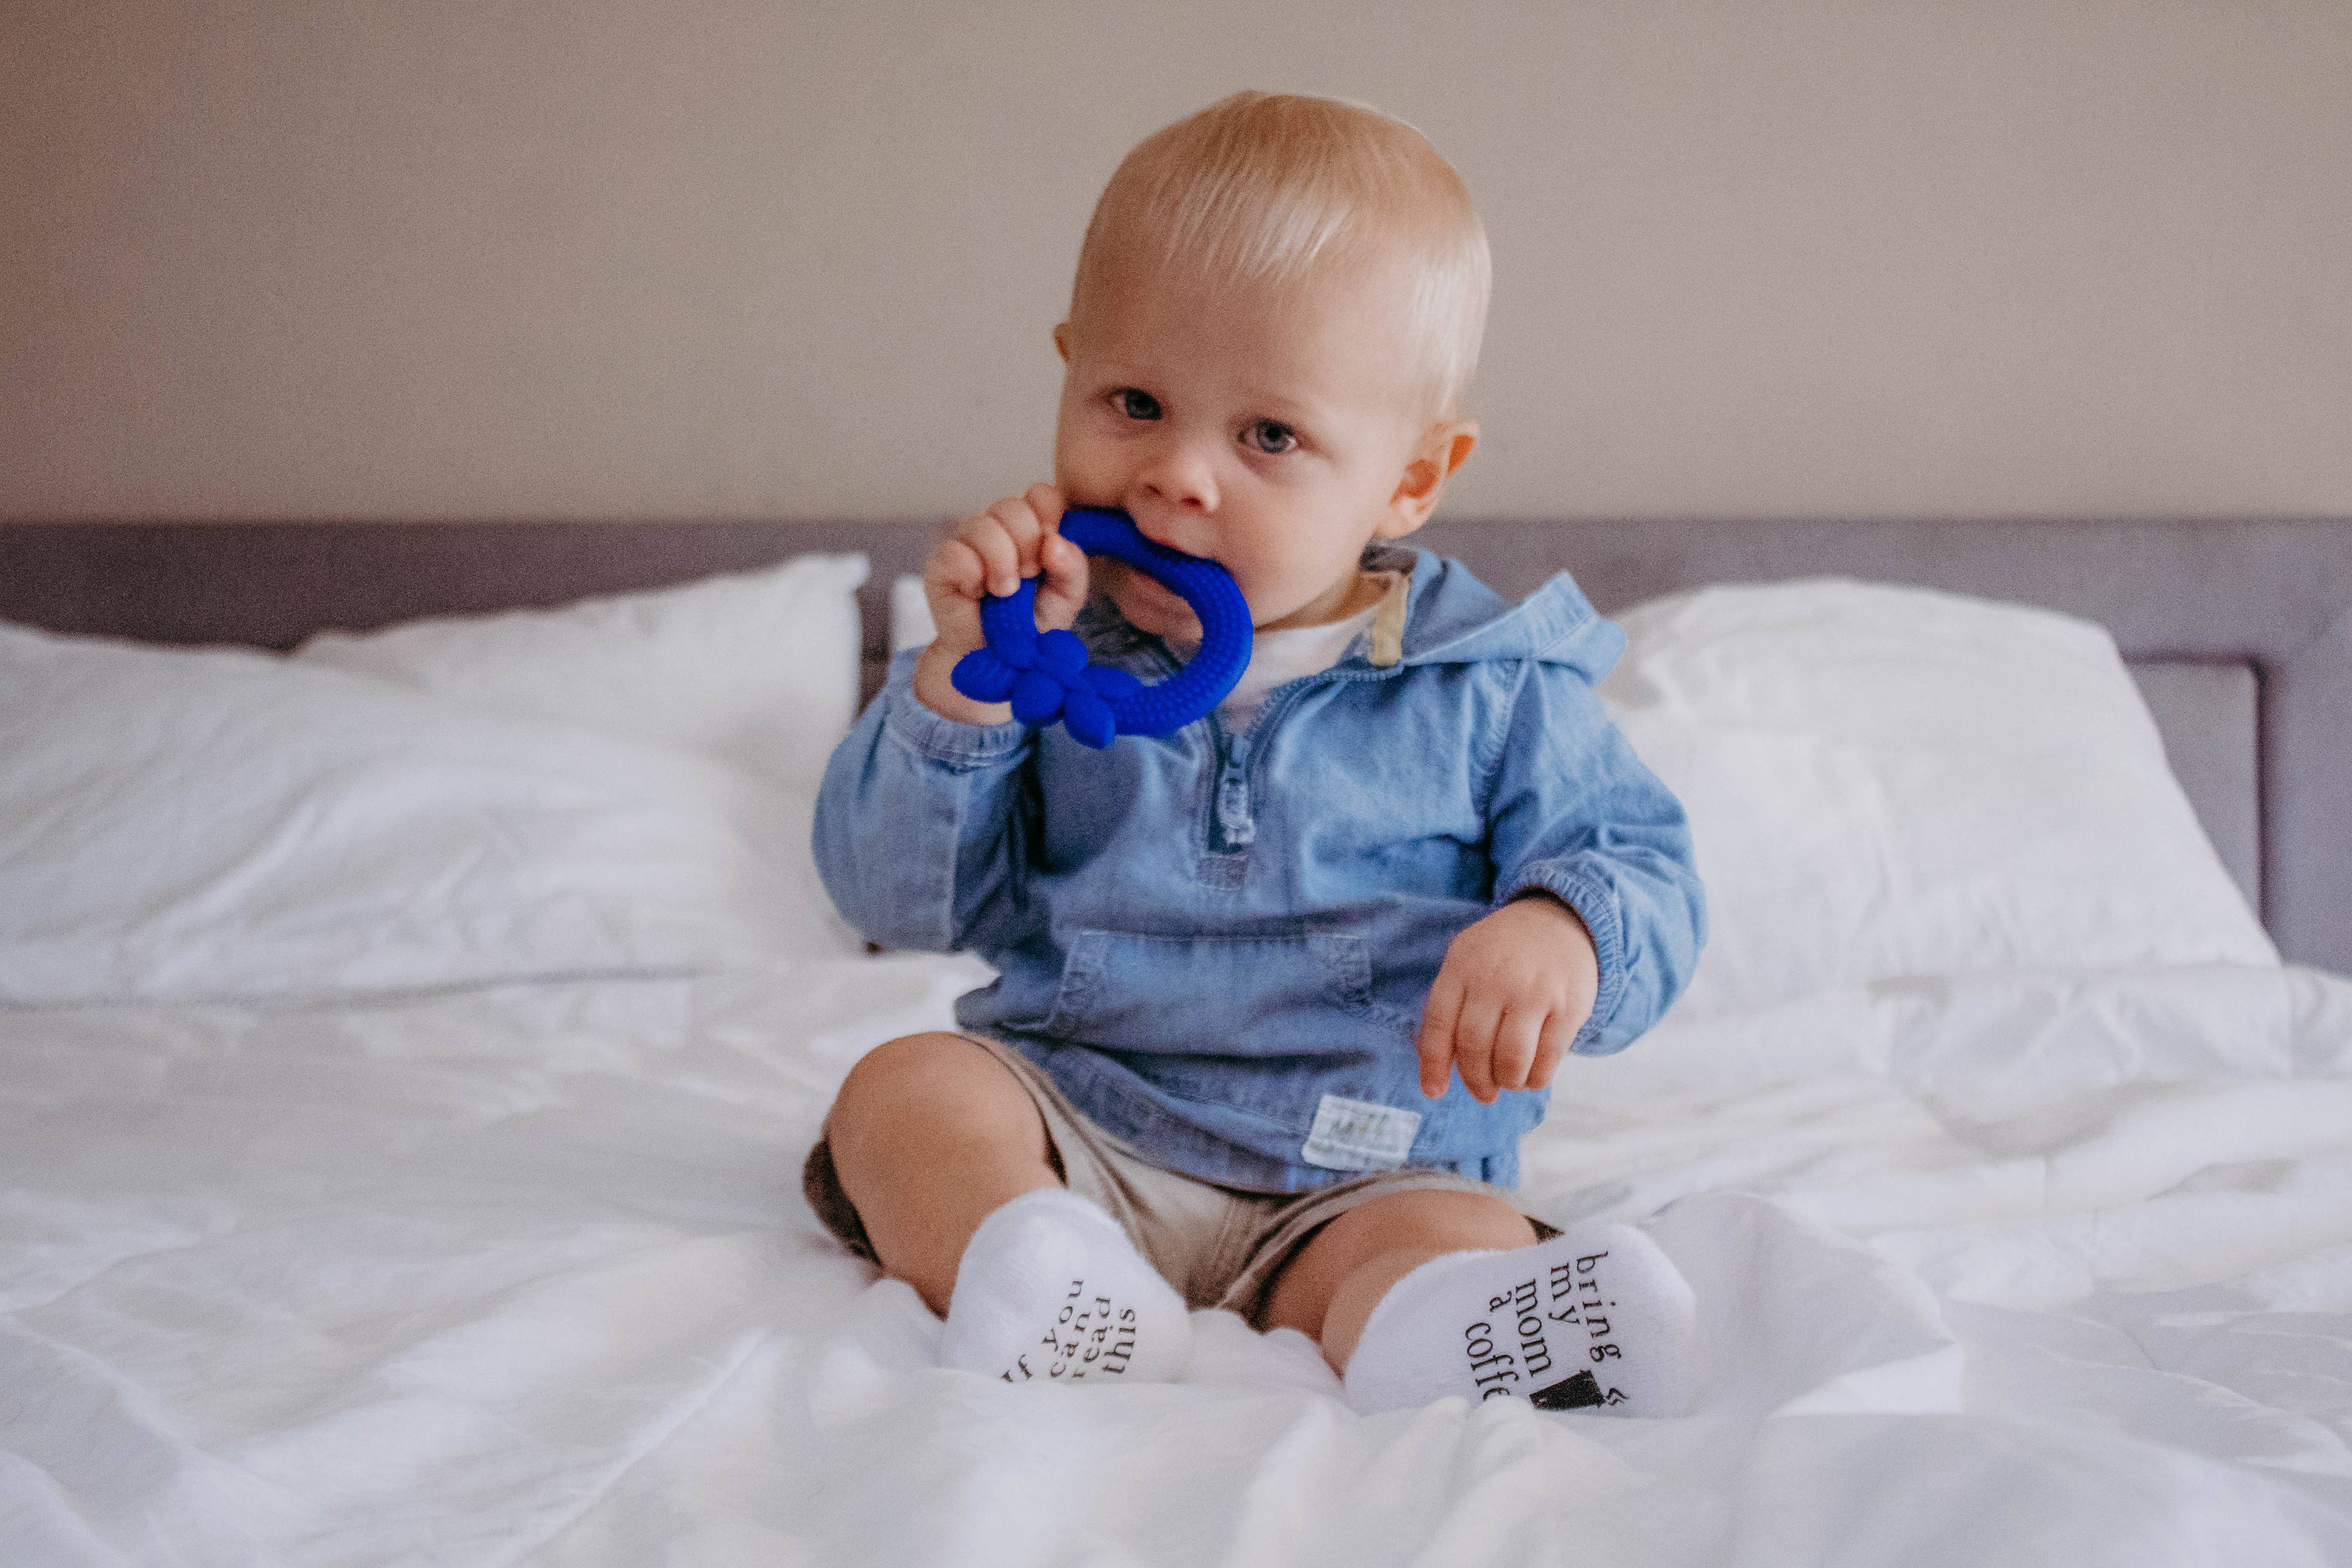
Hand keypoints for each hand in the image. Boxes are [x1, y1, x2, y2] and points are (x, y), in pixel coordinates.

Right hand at [912, 484, 1090, 722]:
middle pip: (1011, 505)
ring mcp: (967, 542)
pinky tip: (976, 594)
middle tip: (1029, 576)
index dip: (1048, 515)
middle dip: (1027, 544)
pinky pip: (956, 552)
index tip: (1050, 550)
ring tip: (1005, 592)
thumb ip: (1073, 568)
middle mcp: (997, 528)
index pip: (1040, 494)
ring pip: (981, 524)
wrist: (999, 660)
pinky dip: (972, 576)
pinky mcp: (941, 564)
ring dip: (1001, 563)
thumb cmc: (1032, 623)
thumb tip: (1054, 542)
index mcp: (1030, 528)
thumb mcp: (1066, 597)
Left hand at [1415, 895, 1598, 1102]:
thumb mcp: (1467, 961)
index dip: (1434, 1064)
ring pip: (1511, 1058)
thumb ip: (1449, 1006)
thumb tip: (1434, 1069)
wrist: (1560, 920)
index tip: (1434, 1092)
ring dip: (1507, 1082)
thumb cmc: (1503, 953)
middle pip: (1475, 1046)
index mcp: (1462, 966)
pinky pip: (1548, 1057)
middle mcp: (1496, 978)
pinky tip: (1532, 1078)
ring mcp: (1535, 991)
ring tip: (1509, 1083)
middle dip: (1476, 1080)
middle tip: (1483, 1093)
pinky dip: (1536, 1079)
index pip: (1439, 1023)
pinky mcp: (1569, 1006)